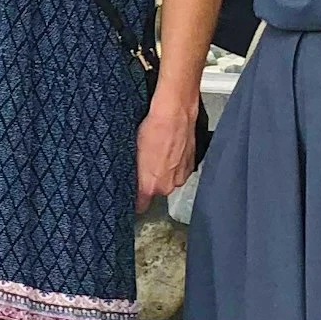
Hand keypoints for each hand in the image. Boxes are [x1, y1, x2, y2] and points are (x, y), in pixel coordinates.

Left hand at [135, 94, 197, 213]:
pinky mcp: (191, 166)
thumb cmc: (153, 129)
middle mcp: (168, 186)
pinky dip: (173, 164)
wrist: (175, 113)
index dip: (134, 202)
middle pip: (155, 191)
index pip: (140, 206)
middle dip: (148, 182)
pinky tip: (167, 151)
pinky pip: (178, 171)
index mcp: (151, 186)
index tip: (130, 197)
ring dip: (162, 172)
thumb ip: (133, 174)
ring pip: (167, 180)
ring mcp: (181, 177)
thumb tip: (130, 182)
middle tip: (142, 166)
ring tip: (156, 154)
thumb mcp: (134, 152)